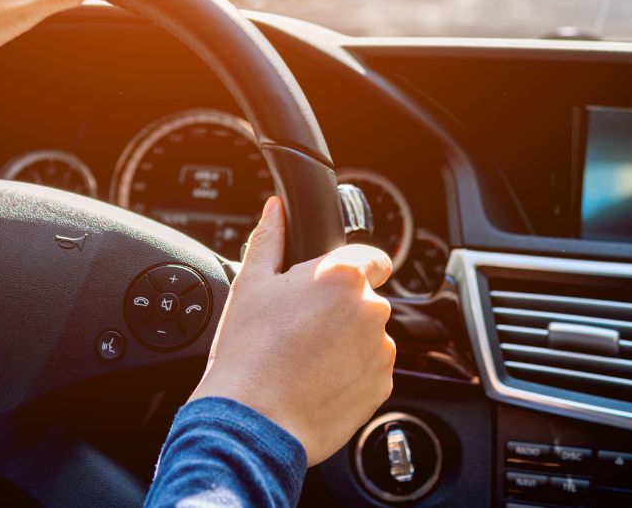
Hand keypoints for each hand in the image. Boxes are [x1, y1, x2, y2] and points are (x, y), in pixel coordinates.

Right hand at [189, 197, 395, 465]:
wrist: (254, 421)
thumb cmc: (248, 353)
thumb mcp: (251, 284)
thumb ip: (270, 238)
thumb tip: (276, 209)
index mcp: (341, 276)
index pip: (372, 257)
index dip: (351, 268)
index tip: (331, 285)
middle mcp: (371, 309)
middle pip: (365, 298)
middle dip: (340, 309)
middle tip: (301, 328)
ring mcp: (381, 350)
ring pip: (369, 335)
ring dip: (347, 342)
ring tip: (306, 359)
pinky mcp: (382, 386)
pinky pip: (371, 370)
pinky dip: (351, 373)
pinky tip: (317, 381)